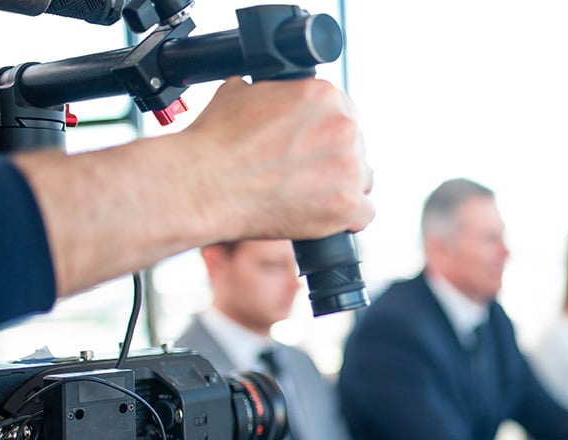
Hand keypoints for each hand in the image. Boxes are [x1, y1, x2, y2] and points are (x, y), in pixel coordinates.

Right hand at [181, 77, 375, 240]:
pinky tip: (323, 216)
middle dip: (332, 161)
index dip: (325, 135)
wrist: (203, 184)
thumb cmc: (215, 142)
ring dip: (341, 188)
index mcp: (324, 95)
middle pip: (355, 148)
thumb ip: (273, 94)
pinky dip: (346, 218)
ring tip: (308, 196)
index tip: (311, 148)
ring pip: (362, 180)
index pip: (344, 115)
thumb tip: (270, 95)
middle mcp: (343, 127)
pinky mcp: (346, 204)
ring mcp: (349, 167)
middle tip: (302, 174)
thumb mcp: (240, 93)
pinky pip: (364, 214)